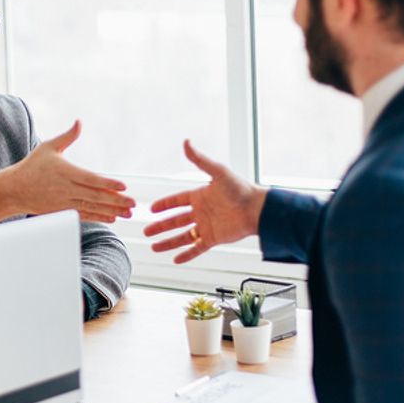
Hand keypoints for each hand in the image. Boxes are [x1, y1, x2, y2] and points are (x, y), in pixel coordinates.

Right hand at [5, 120, 135, 222]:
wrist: (14, 190)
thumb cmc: (32, 166)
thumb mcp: (48, 147)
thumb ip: (67, 136)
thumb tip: (79, 122)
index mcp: (65, 172)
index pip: (90, 179)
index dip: (107, 183)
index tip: (123, 186)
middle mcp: (66, 189)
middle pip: (95, 196)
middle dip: (116, 201)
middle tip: (134, 202)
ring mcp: (64, 202)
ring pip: (92, 207)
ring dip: (111, 210)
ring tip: (128, 212)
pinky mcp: (62, 212)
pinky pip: (84, 215)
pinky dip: (99, 217)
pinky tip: (112, 217)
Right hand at [143, 140, 266, 263]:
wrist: (257, 209)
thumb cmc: (241, 188)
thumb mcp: (218, 171)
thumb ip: (200, 160)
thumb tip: (186, 142)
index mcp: (200, 196)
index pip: (177, 201)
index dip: (164, 205)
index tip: (151, 209)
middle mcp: (201, 212)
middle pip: (175, 221)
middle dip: (160, 226)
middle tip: (146, 231)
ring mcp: (206, 226)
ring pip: (183, 237)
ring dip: (168, 242)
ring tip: (154, 247)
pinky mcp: (214, 239)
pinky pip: (197, 248)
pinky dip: (186, 254)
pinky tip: (176, 260)